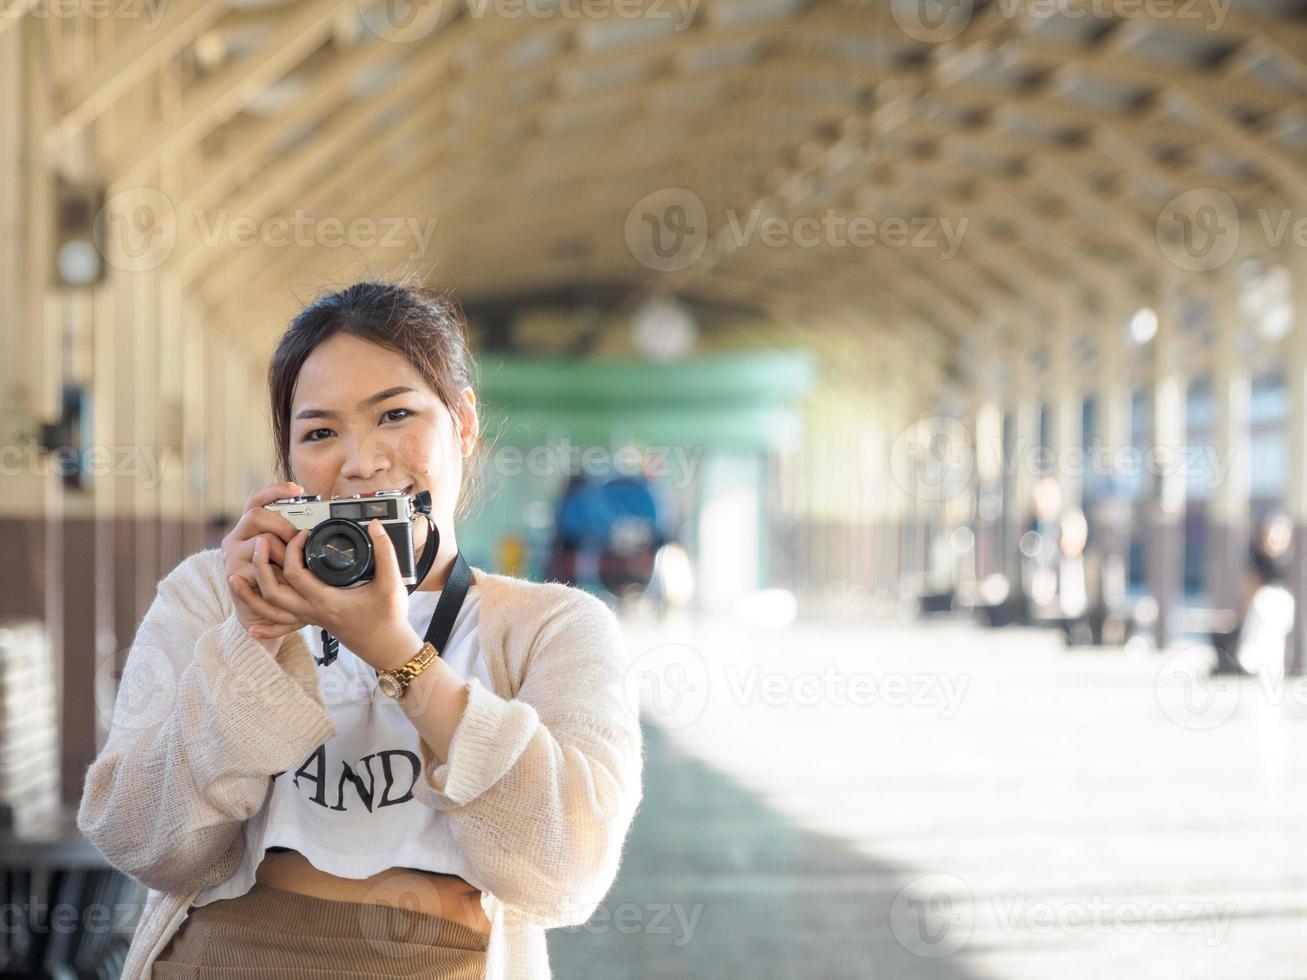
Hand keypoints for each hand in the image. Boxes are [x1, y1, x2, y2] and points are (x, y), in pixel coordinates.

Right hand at [221, 481, 310, 641]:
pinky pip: (259, 567)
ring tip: (295, 565)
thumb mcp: (290, 557)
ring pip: (262, 541)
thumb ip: (298, 539)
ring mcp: (233, 556)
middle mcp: (237, 537)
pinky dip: (277, 572)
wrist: (261, 617)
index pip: (257, 499)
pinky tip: (285, 577)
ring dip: (284, 553)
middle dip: (283, 525)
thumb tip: (327, 525)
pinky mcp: (234, 575)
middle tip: (300, 539)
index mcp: (251, 528)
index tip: (298, 489)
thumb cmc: (280, 583)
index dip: (275, 490)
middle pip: (257, 516)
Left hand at [251, 518, 422, 671]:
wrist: (388, 647)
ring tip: (235, 577)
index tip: (304, 533)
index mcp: (327, 600)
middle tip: (262, 541)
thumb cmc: (389, 618)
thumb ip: (385, 552)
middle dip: (261, 565)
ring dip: (250, 595)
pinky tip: (252, 626)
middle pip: (272, 591)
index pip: (295, 572)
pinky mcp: (314, 622)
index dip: (293, 548)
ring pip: (270, 610)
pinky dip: (265, 628)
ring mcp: (311, 618)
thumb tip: (375, 526)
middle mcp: (313, 611)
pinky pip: (283, 628)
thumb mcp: (391, 583)